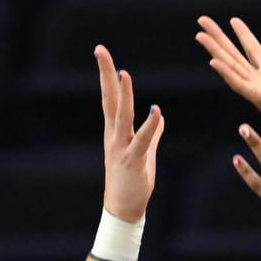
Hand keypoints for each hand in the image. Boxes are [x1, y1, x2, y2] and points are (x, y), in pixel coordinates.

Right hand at [96, 44, 165, 221]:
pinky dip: (150, 125)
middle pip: (109, 99)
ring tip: (125, 74)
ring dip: (123, 95)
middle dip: (106, 75)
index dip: (108, 75)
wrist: (123, 210)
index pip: (109, 98)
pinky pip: (143, 140)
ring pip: (122, 116)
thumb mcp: (144, 154)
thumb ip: (152, 135)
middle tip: (101, 51)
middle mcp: (114, 136)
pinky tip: (156, 111)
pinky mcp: (133, 161)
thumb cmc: (132, 182)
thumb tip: (159, 117)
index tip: (103, 54)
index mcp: (115, 132)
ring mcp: (121, 148)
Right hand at [197, 16, 260, 145]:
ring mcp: (258, 92)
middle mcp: (260, 84)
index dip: (244, 35)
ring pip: (231, 67)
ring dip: (215, 51)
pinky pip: (240, 85)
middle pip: (234, 56)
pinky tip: (213, 61)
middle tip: (202, 21)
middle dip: (219, 38)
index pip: (253, 52)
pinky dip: (226, 73)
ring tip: (200, 35)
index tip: (233, 20)